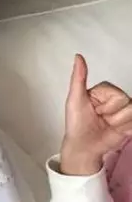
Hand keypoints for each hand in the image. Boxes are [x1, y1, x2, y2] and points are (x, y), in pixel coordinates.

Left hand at [61, 54, 131, 175]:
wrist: (84, 146)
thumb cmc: (76, 123)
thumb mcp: (75, 99)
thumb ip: (78, 77)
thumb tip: (78, 56)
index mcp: (103, 91)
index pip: (114, 92)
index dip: (104, 104)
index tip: (93, 109)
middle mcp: (115, 100)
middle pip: (125, 100)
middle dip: (110, 113)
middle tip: (100, 118)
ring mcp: (124, 112)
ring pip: (131, 111)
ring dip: (117, 122)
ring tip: (107, 124)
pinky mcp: (130, 124)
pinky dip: (124, 128)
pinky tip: (115, 130)